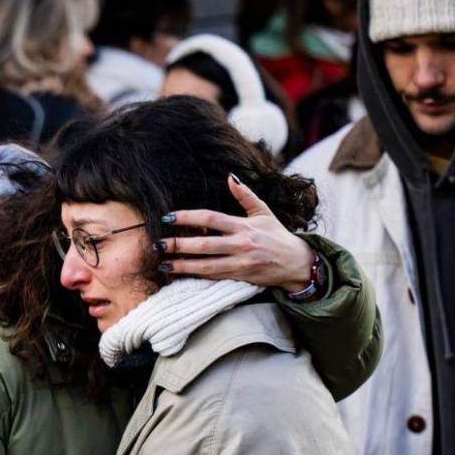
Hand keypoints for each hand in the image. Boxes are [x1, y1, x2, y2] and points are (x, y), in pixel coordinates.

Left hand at [157, 174, 313, 292]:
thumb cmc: (277, 235)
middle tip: (158, 244)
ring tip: (162, 264)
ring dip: (183, 265)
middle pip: (205, 245)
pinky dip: (195, 276)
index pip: (211, 219)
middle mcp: (241, 245)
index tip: (168, 217)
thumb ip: (246, 196)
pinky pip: (213, 277)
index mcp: (244, 226)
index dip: (188, 217)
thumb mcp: (264, 212)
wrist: (296, 263)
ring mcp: (239, 263)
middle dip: (179, 245)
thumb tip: (230, 177)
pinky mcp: (239, 277)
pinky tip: (179, 274)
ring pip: (206, 266)